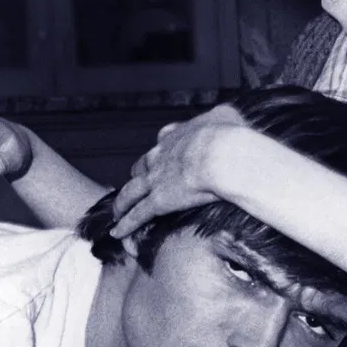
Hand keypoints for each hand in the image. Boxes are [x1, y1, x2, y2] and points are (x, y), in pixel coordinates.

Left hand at [109, 104, 246, 238]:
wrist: (222, 155)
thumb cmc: (229, 135)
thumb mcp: (226, 115)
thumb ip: (222, 115)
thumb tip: (225, 115)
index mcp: (179, 134)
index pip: (165, 138)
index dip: (164, 147)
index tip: (163, 150)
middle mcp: (162, 155)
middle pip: (142, 164)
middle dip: (139, 173)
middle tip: (137, 182)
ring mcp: (157, 178)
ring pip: (132, 191)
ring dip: (122, 202)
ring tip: (117, 211)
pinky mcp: (158, 201)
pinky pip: (138, 214)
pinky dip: (126, 224)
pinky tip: (117, 232)